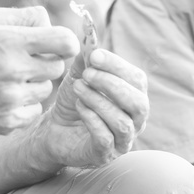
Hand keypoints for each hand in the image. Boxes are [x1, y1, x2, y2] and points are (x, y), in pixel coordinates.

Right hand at [0, 6, 78, 134]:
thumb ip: (26, 17)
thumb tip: (52, 22)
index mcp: (10, 42)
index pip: (64, 42)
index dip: (66, 43)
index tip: (59, 45)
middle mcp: (12, 71)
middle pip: (57, 67)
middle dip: (46, 62)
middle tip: (25, 62)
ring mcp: (10, 100)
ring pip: (47, 90)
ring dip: (35, 84)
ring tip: (10, 79)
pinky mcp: (7, 122)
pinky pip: (35, 110)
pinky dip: (26, 105)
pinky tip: (6, 96)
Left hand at [38, 49, 148, 167]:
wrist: (55, 129)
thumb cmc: (75, 100)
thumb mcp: (80, 76)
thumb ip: (87, 58)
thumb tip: (90, 38)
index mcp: (135, 96)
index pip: (137, 79)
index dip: (117, 66)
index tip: (94, 55)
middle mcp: (136, 120)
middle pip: (138, 103)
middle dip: (112, 84)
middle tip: (87, 73)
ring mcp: (123, 140)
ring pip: (122, 122)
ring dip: (98, 101)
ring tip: (78, 88)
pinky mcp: (105, 155)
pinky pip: (105, 138)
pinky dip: (92, 119)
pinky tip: (79, 106)